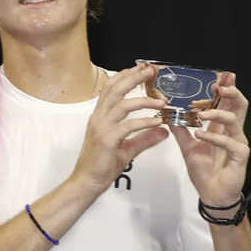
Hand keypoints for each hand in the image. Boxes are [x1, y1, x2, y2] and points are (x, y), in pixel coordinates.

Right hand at [71, 65, 168, 194]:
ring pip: (122, 104)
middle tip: (151, 71)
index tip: (141, 68)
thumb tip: (163, 131)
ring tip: (161, 101)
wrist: (87, 181)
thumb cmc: (101, 165)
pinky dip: (144, 122)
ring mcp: (101, 128)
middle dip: (134, 77)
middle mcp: (99, 118)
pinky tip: (157, 122)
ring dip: (144, 100)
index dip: (125, 75)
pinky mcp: (107, 140)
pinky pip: (128, 126)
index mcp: (100, 116)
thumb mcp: (127, 148)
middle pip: (115, 89)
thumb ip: (145, 138)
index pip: (111, 88)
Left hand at [170, 72, 249, 206]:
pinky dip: (214, 137)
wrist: (211, 194)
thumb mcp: (188, 148)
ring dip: (217, 113)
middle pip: (239, 106)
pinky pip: (230, 142)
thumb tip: (168, 115)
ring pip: (234, 120)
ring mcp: (238, 143)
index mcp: (221, 128)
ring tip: (201, 113)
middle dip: (231, 92)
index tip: (216, 78)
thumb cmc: (205, 171)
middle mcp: (233, 132)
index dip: (224, 89)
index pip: (227, 103)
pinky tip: (200, 135)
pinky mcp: (240, 156)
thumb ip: (180, 131)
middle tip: (218, 85)